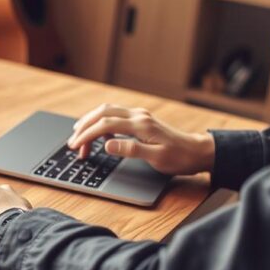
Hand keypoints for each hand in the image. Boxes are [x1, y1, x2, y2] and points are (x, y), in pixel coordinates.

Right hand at [67, 103, 214, 175]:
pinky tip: (100, 136)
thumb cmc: (179, 157)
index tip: (75, 146)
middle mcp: (138, 116)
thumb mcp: (157, 158)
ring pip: (107, 111)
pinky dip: (102, 123)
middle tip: (72, 142)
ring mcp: (140, 116)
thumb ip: (131, 150)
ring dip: (91, 122)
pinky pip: (116, 116)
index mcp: (140, 124)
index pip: (105, 125)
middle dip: (84, 126)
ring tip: (80, 138)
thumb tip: (108, 144)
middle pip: (102, 113)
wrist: (197, 152)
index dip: (87, 135)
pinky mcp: (141, 120)